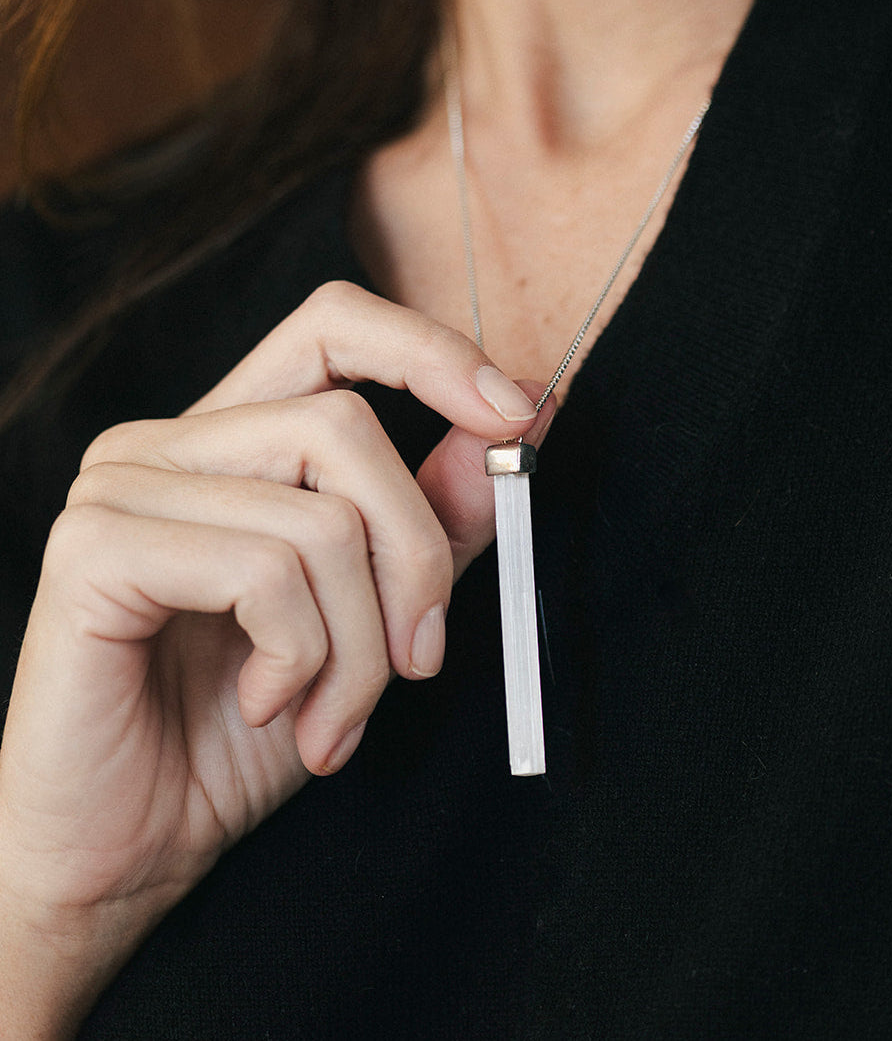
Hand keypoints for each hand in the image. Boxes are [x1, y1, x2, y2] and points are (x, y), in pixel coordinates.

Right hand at [0, 282, 554, 1036]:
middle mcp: (170, 444)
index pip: (333, 327)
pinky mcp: (94, 550)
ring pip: (319, 518)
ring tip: (334, 717)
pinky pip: (263, 572)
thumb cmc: (246, 730)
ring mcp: (122, 487)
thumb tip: (513, 427)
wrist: (130, 845)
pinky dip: (300, 657)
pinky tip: (269, 705)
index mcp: (234, 441)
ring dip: (362, 645)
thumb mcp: (372, 621)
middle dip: (416, 559)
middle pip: (347, 427)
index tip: (517, 413)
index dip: (433, 352)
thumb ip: (432, 521)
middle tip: (421, 662)